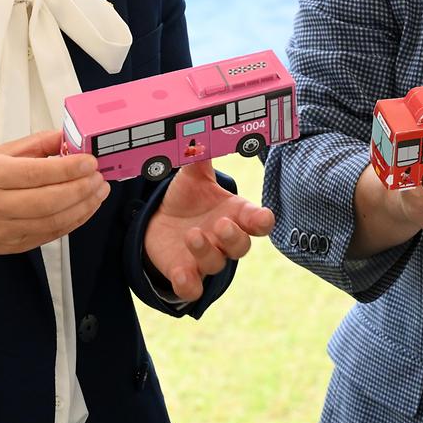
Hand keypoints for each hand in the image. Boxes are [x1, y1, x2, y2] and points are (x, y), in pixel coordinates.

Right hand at [0, 130, 108, 274]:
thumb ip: (35, 145)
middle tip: (99, 177)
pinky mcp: (15, 246)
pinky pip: (52, 234)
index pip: (36, 173)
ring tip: (98, 191)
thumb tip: (68, 138)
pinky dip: (74, 221)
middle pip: (49, 201)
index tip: (90, 161)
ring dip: (83, 206)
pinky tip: (85, 207)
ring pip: (54, 221)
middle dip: (81, 189)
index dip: (68, 168)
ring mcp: (5, 230)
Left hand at [144, 162, 274, 302]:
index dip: (262, 221)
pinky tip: (181, 272)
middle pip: (241, 247)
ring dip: (206, 252)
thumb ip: (200, 159)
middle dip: (234, 238)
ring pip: (215, 264)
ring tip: (192, 235)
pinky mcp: (185, 275)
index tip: (263, 218)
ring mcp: (205, 259)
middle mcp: (224, 240)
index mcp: (234, 214)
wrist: (160, 223)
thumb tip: (203, 135)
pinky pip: (192, 288)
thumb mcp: (193, 177)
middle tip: (222, 224)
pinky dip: (189, 283)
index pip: (258, 222)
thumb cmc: (188, 199)